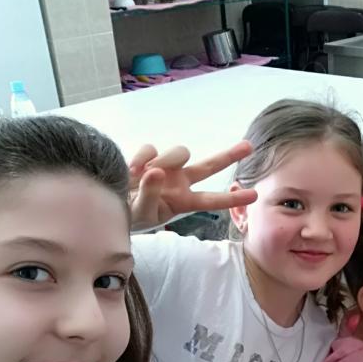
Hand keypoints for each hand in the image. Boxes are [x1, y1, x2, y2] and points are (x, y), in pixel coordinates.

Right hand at [128, 141, 257, 230]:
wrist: (107, 203)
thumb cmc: (128, 215)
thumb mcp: (142, 214)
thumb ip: (150, 195)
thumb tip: (156, 171)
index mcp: (183, 201)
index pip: (211, 199)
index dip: (232, 198)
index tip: (255, 195)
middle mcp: (179, 182)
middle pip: (209, 165)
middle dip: (229, 155)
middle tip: (248, 146)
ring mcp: (166, 167)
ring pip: (180, 152)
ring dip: (165, 160)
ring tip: (141, 175)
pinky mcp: (149, 156)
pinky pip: (151, 148)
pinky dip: (142, 157)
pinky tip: (131, 170)